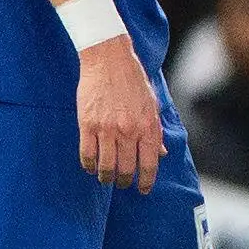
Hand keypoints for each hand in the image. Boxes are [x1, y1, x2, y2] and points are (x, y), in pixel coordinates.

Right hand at [77, 33, 163, 192]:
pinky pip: (87, 154)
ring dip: (106, 177)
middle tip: (122, 183)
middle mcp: (129, 131)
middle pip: (126, 169)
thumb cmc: (132, 80)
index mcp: (148, 127)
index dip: (145, 182)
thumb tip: (161, 153)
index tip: (142, 189)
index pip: (149, 165)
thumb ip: (156, 130)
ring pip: (106, 166)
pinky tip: (91, 167)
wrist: (108, 59)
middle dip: (125, 181)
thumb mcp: (152, 104)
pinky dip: (89, 165)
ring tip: (105, 178)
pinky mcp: (87, 124)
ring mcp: (107, 129)